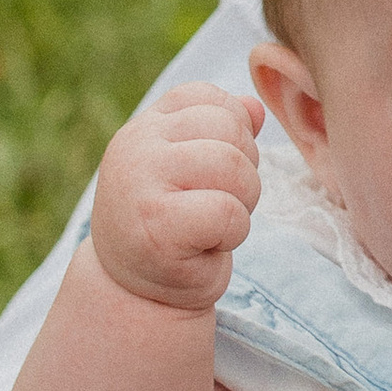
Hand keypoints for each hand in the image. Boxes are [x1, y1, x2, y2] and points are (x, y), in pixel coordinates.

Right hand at [89, 84, 263, 314]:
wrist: (135, 290)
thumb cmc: (173, 224)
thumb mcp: (194, 169)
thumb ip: (223, 132)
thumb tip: (256, 108)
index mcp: (147, 126)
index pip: (213, 100)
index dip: (235, 135)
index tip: (214, 173)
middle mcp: (137, 145)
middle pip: (230, 129)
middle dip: (245, 171)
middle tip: (217, 204)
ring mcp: (140, 182)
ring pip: (233, 166)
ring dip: (242, 202)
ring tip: (214, 224)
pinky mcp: (155, 225)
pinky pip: (227, 212)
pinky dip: (232, 233)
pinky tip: (206, 246)